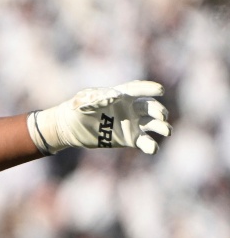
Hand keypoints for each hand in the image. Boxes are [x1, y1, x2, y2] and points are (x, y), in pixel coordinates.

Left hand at [28, 80, 171, 154]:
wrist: (71, 128)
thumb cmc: (76, 109)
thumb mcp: (83, 100)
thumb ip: (97, 97)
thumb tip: (115, 96)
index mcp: (121, 95)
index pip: (138, 89)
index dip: (149, 88)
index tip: (160, 90)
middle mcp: (130, 108)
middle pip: (149, 107)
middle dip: (158, 110)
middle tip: (160, 115)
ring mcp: (132, 123)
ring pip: (152, 124)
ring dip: (162, 126)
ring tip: (167, 131)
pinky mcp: (130, 139)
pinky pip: (144, 141)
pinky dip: (151, 145)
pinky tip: (153, 148)